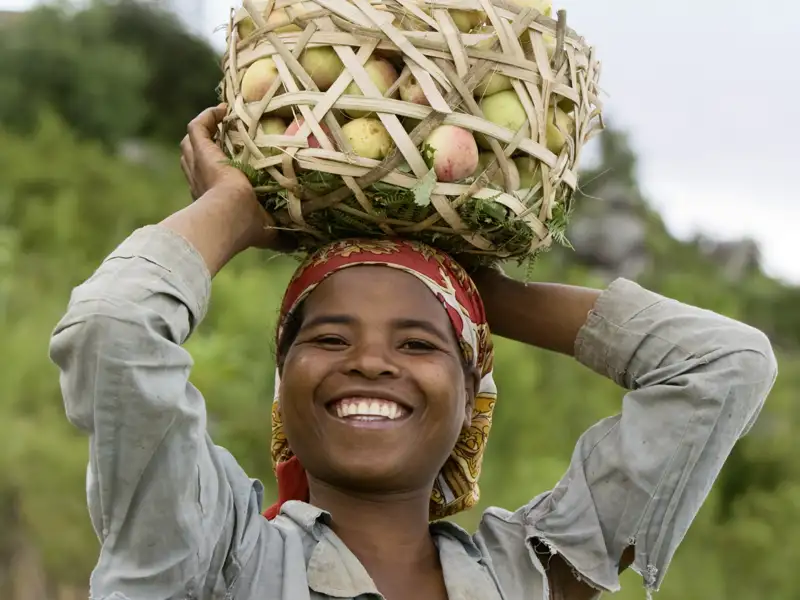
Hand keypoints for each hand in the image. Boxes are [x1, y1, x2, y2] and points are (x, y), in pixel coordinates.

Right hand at [180, 105, 288, 250]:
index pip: (208, 178)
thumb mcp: (268, 233)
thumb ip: (283, 237)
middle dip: (207, 145)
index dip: (217, 167)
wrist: (231, 216)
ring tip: (224, 118)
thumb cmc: (247, 227)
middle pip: (195, 157)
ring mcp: (199, 164)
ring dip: (205, 129)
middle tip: (228, 133)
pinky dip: (207, 116)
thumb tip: (301, 245)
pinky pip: (196, 127)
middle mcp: (200, 180)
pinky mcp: (202, 151)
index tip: (235, 158)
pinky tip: (223, 110)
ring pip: (191, 141)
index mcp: (213, 197)